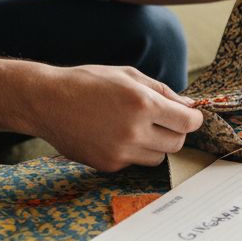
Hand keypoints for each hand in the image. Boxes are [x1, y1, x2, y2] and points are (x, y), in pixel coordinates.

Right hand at [27, 65, 203, 172]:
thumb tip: (189, 106)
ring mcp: (121, 151)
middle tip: (164, 120)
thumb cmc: (89, 82)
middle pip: (177, 143)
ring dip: (156, 144)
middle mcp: (134, 131)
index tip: (191, 116)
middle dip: (176, 131)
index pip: (187, 123)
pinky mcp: (109, 165)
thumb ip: (162, 91)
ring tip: (137, 126)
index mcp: (142, 104)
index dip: (194, 119)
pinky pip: (135, 161)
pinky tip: (115, 134)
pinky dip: (134, 150)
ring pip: (158, 156)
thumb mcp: (128, 75)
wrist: (48, 102)